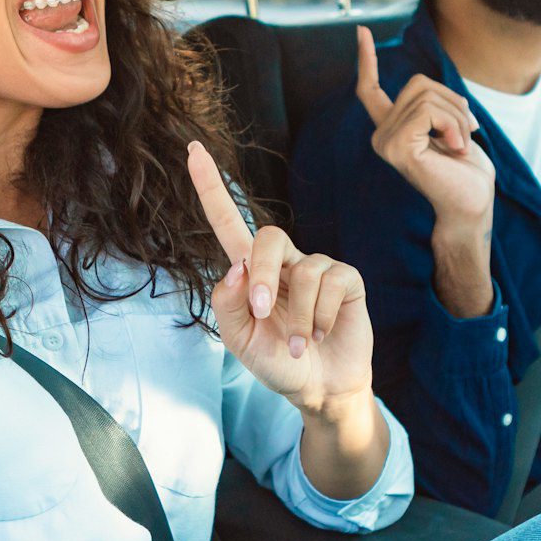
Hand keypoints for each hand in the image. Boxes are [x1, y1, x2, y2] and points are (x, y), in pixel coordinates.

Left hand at [186, 141, 372, 415]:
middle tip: (263, 313)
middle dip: (264, 274)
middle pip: (269, 237)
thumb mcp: (240, 340)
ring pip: (303, 270)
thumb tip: (239, 265)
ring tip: (300, 344)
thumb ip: (228, 303)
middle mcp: (284, 263)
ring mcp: (317, 269)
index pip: (228, 221)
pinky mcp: (347, 281)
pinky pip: (331, 283)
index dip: (211, 187)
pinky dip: (321, 317)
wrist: (318, 389)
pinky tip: (322, 334)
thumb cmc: (278, 362)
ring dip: (299, 317)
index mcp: (250, 273)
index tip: (193, 150)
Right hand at [354, 26, 495, 231]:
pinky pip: (428, 111)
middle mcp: (381, 134)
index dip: (366, 60)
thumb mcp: (452, 126)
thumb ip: (436, 105)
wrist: (472, 204)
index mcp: (392, 129)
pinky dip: (452, 124)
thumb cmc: (466, 171)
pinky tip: (455, 147)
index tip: (361, 31)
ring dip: (457, 115)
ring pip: (426, 96)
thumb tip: (430, 91)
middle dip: (453, 102)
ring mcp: (385, 141)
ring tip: (461, 144)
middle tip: (468, 132)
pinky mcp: (397, 147)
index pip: (370, 91)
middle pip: (418, 84)